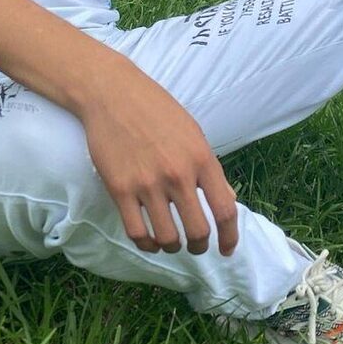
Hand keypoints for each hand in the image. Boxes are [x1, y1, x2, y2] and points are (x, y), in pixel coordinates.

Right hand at [77, 58, 238, 256]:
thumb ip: (209, 167)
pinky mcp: (120, 189)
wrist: (112, 93)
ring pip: (167, 238)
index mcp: (201, 158)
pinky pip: (137, 233)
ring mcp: (147, 183)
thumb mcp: (193, 132)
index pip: (225, 210)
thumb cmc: (155, 109)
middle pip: (198, 231)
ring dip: (173, 247)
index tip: (226, 249)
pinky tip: (150, 242)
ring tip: (172, 243)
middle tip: (195, 245)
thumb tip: (228, 199)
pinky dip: (147, 245)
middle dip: (199, 246)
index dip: (230, 237)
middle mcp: (177, 174)